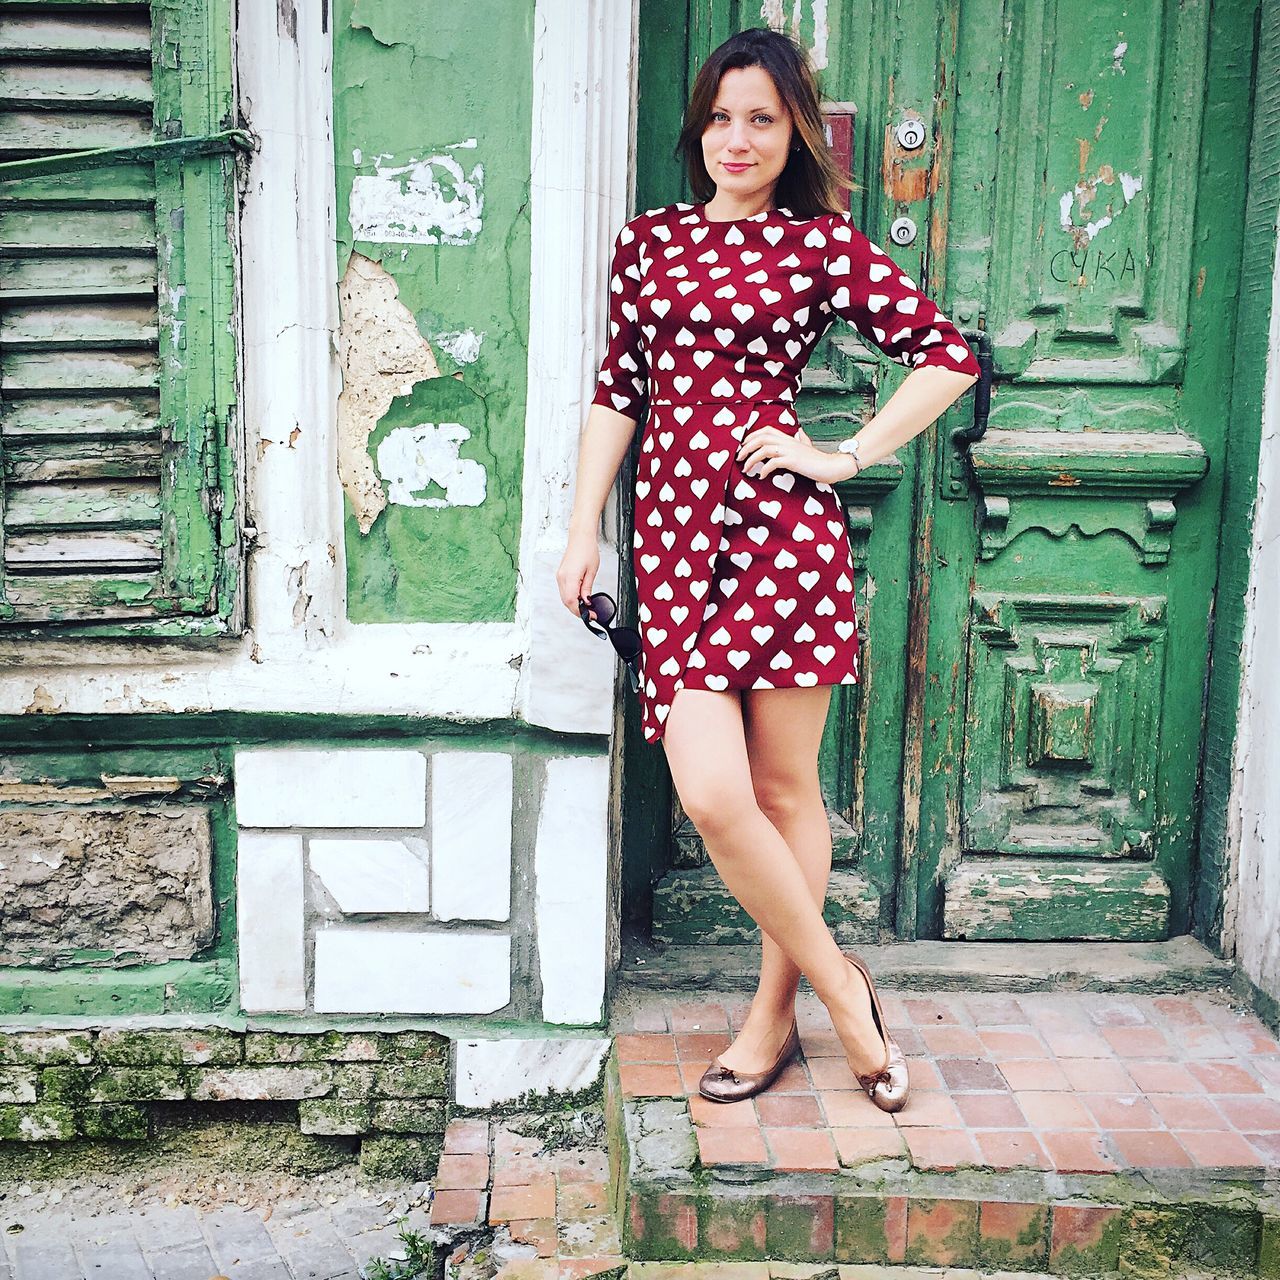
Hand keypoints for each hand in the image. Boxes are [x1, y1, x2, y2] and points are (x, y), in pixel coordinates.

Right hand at [556, 528, 600, 614]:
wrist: (580, 538)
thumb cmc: (587, 550)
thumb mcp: (592, 571)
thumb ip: (587, 588)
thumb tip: (586, 601)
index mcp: (570, 577)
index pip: (572, 601)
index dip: (580, 612)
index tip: (590, 616)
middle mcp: (562, 578)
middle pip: (566, 602)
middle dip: (577, 610)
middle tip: (590, 614)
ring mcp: (560, 576)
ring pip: (564, 598)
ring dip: (574, 604)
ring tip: (586, 607)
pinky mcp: (560, 575)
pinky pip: (564, 591)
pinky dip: (571, 597)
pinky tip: (579, 598)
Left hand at [736, 425, 854, 484]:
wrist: (832, 466)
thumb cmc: (819, 460)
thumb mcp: (808, 447)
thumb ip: (802, 440)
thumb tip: (800, 432)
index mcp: (789, 438)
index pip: (766, 430)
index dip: (752, 436)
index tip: (743, 446)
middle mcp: (788, 442)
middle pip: (761, 437)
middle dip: (746, 447)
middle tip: (738, 458)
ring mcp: (790, 451)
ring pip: (764, 449)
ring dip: (751, 459)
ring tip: (746, 469)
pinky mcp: (793, 461)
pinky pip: (773, 462)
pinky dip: (764, 469)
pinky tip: (761, 476)